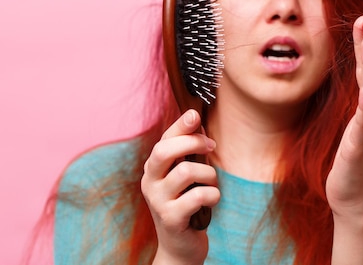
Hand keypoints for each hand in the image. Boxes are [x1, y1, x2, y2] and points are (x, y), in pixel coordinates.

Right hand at [141, 110, 219, 264]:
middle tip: (211, 147)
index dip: (180, 125)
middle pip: (165, 150)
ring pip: (187, 171)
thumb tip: (198, 121)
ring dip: (209, 174)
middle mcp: (149, 182)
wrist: (179, 247)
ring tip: (211, 184)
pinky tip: (212, 201)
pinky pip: (199, 195)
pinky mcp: (171, 218)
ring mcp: (158, 201)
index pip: (164, 139)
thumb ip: (188, 152)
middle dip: (193, 142)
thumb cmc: (187, 205)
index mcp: (153, 168)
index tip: (195, 115)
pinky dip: (213, 195)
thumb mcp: (185, 176)